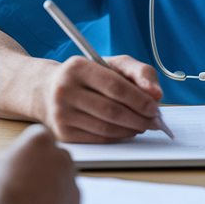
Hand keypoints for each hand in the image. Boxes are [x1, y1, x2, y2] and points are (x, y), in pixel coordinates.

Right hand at [0, 125, 79, 203]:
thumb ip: (8, 160)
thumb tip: (9, 164)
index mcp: (39, 140)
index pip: (36, 137)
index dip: (24, 153)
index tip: (17, 164)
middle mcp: (60, 155)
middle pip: (53, 156)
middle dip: (41, 168)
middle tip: (22, 183)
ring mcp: (71, 179)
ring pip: (61, 179)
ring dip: (49, 187)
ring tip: (27, 203)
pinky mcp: (76, 202)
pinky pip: (66, 200)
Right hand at [35, 55, 162, 142]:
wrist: (47, 91)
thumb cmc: (87, 77)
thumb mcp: (112, 64)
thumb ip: (139, 72)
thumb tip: (156, 95)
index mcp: (77, 67)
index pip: (115, 86)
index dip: (139, 99)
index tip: (155, 108)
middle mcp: (65, 91)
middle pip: (112, 110)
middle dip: (140, 118)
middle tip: (155, 121)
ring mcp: (62, 114)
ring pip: (106, 128)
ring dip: (132, 129)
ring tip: (143, 125)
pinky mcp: (63, 133)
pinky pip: (99, 139)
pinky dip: (118, 137)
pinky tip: (127, 130)